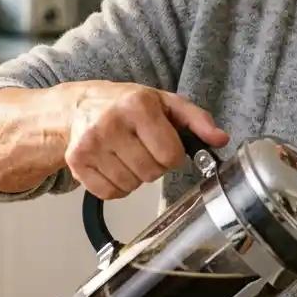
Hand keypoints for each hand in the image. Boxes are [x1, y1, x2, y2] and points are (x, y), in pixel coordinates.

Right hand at [65, 81, 228, 198]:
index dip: (173, 155)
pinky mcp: (76, 162)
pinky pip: (110, 193)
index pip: (170, 154)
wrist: (79, 106)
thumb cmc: (127, 105)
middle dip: (154, 166)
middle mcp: (111, 123)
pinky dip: (116, 186)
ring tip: (127, 155)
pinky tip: (113, 166)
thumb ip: (197, 120)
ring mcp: (90, 144)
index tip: (164, 145)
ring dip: (135, 177)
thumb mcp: (165, 103)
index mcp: (138, 106)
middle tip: (144, 149)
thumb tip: (220, 139)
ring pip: (131, 186)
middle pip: (151, 173)